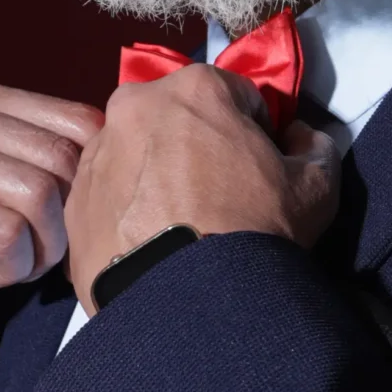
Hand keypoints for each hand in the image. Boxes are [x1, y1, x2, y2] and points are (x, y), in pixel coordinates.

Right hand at [0, 82, 105, 314]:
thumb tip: (118, 159)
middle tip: (42, 254)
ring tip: (14, 264)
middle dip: (67, 221)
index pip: (74, 120)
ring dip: (41, 249)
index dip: (92, 179)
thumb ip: (36, 159)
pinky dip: (12, 266)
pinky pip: (6, 233)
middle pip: (62, 159)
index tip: (70, 218)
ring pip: (38, 195)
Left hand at [65, 65, 340, 310]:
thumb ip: (314, 146)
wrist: (190, 302)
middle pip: (177, 118)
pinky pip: (110, 195)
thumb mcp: (317, 185)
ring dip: (158, 174)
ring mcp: (96, 154)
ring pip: (137, 154)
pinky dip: (129, 210)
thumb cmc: (255, 229)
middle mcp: (134, 107)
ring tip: (182, 223)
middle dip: (198, 145)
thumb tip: (298, 138)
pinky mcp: (75, 203)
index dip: (255, 130)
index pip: (236, 95)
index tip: (260, 165)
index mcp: (193, 88)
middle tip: (219, 194)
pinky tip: (153, 243)